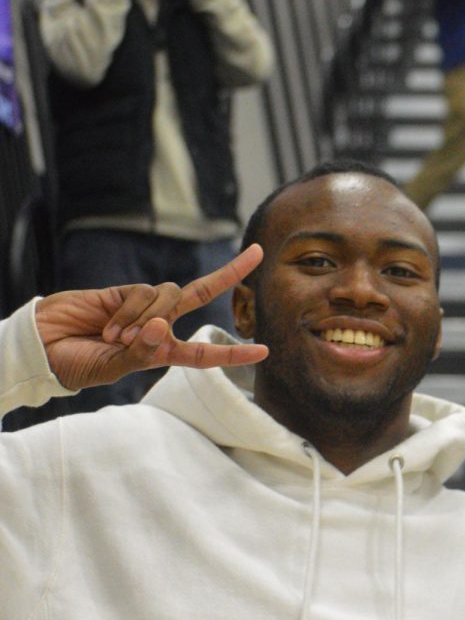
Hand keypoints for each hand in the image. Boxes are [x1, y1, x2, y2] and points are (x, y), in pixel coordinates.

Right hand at [35, 244, 268, 390]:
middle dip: (231, 272)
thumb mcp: (113, 368)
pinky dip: (131, 311)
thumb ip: (141, 352)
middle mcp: (161, 327)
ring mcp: (146, 306)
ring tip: (117, 338)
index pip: (205, 354)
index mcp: (163, 354)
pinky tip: (109, 327)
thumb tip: (164, 326)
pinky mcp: (127, 290)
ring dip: (148, 319)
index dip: (234, 354)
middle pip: (203, 294)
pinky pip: (146, 294)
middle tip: (258, 251)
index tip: (265, 351)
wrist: (44, 346)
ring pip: (171, 297)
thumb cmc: (78, 363)